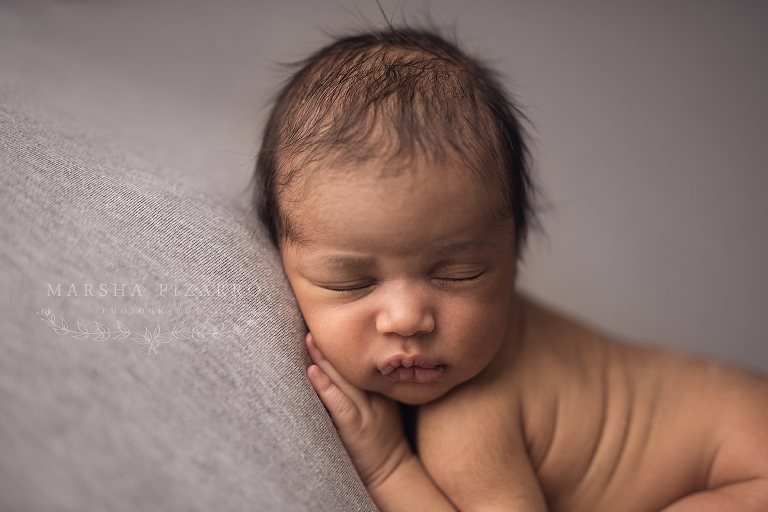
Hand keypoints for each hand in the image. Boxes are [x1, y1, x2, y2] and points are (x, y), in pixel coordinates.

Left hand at [305, 332, 412, 489]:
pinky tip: (313, 372)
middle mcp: (377, 396)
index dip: (347, 343)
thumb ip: (369, 388)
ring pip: (345, 379)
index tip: (332, 324)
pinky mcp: (356, 428)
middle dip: (333, 344)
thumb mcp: (383, 407)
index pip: (364, 360)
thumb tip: (343, 366)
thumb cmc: (382, 440)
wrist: (392, 472)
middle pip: (353, 365)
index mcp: (383, 388)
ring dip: (325, 359)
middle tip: (316, 323)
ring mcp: (367, 412)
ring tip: (310, 339)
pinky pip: (340, 404)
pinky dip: (326, 387)